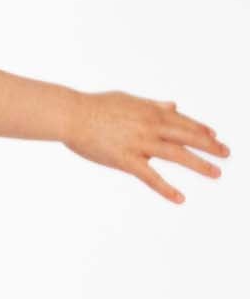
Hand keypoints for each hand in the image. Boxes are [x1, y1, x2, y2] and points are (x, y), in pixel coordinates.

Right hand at [62, 89, 228, 203]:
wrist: (71, 114)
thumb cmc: (95, 106)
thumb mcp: (129, 100)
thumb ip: (152, 105)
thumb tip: (173, 106)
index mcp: (151, 111)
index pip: (183, 121)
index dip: (201, 129)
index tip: (214, 136)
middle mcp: (151, 126)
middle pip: (188, 136)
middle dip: (210, 146)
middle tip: (227, 154)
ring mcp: (140, 143)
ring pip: (177, 154)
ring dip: (200, 164)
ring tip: (216, 173)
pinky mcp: (126, 160)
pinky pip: (151, 177)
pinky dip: (167, 189)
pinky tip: (180, 198)